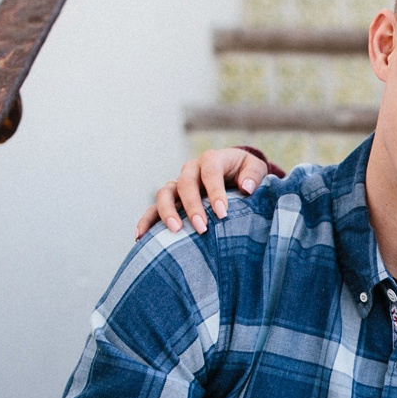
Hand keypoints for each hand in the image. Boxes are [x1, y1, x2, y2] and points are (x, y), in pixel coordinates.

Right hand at [136, 148, 270, 238]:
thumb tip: (247, 188)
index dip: (215, 193)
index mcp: (212, 159)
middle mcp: (191, 169)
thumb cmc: (246, 173)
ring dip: (167, 211)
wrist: (234, 172)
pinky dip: (146, 221)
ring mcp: (178, 184)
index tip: (222, 214)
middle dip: (192, 206)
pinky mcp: (172, 199)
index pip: (210, 173)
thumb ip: (253, 175)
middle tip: (202, 228)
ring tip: (175, 230)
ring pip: (164, 193)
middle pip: (185, 184)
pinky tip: (141, 237)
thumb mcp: (255, 169)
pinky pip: (153, 208)